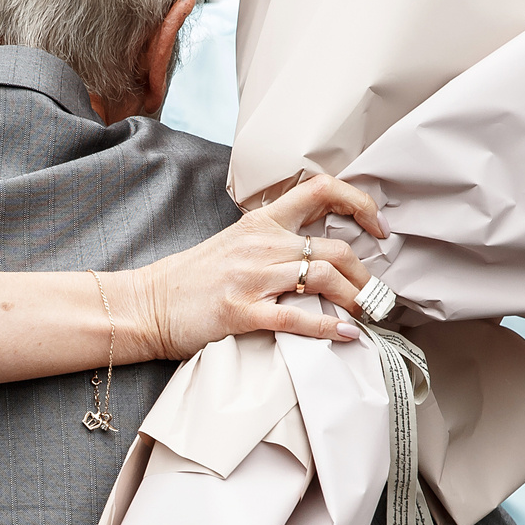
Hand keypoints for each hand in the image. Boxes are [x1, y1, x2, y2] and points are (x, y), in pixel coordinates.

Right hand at [124, 175, 388, 357]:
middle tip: (377, 297)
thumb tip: (319, 256)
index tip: (377, 227)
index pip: (321, 190)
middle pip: (334, 249)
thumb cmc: (191, 280)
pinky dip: (328, 327)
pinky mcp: (242, 311)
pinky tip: (345, 335)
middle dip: (366, 277)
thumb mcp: (235, 245)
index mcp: (261, 222)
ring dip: (355, 301)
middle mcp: (261, 244)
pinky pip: (297, 317)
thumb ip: (274, 243)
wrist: (147, 304)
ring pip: (323, 279)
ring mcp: (252, 277)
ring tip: (366, 317)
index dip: (358, 203)